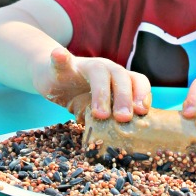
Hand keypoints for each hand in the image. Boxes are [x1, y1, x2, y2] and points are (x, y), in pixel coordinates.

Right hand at [32, 47, 150, 122]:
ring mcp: (83, 66)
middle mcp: (104, 68)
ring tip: (100, 114)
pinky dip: (60, 57)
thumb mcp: (101, 106)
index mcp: (117, 78)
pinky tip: (58, 55)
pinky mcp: (61, 66)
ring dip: (101, 92)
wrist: (54, 76)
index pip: (137, 80)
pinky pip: (61, 60)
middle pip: (120, 76)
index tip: (142, 112)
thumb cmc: (82, 95)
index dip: (142, 94)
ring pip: (97, 70)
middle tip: (123, 118)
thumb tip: (130, 140)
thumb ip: (114, 116)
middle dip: (124, 97)